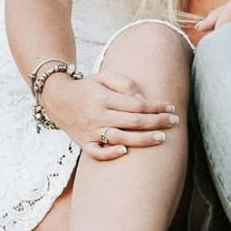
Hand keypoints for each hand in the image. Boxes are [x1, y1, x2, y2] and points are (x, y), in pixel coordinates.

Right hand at [38, 70, 177, 160]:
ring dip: (142, 140)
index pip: (136, 104)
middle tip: (174, 122)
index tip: (170, 107)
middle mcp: (97, 116)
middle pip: (133, 122)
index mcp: (104, 98)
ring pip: (120, 138)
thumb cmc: (87, 87)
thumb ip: (124, 83)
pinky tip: (125, 152)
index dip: (155, 106)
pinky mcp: (83, 143)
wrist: (57, 99)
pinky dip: (109, 154)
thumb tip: (141, 98)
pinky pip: (96, 153)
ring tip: (161, 138)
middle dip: (156, 122)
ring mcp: (90, 131)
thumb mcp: (103, 76)